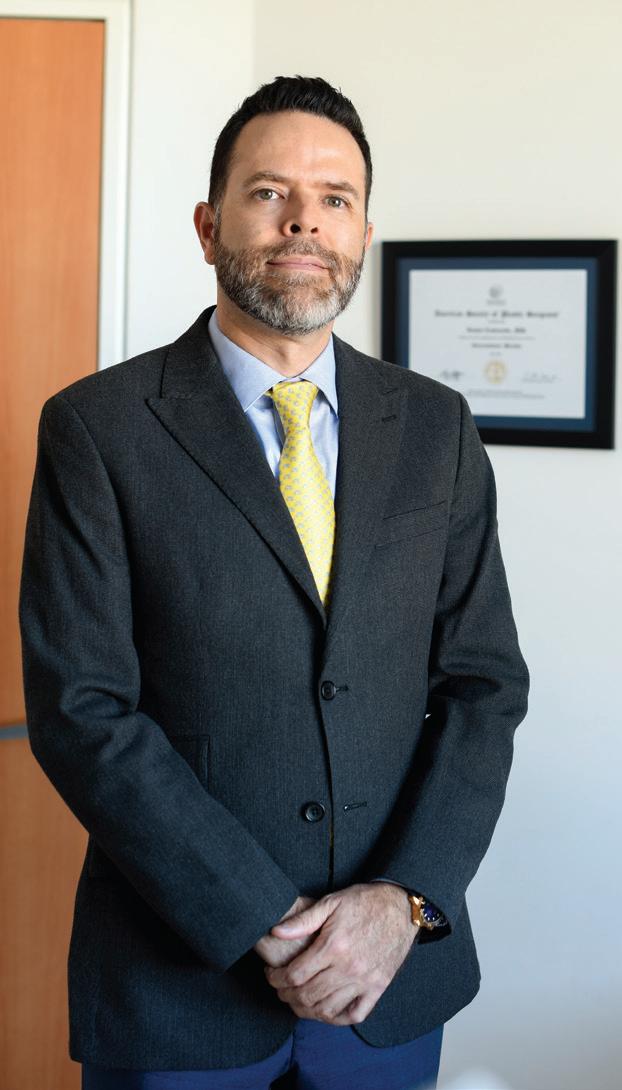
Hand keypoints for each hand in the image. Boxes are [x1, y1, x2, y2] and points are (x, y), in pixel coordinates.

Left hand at [264, 882, 417, 1024]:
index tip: (271, 975)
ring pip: (327, 1010)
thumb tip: (276, 932)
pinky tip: (325, 1010)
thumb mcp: (332, 902)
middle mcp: (349, 968)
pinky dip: (336, 1018)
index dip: (276, 979)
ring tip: (297, 1000)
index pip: (295, 975)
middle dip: (286, 995)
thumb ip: (303, 920)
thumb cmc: (364, 902)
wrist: (401, 908)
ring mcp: (365, 981)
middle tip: (280, 989)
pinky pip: (354, 1015)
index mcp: (334, 945)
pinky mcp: (378, 988)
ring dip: (306, 1010)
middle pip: (307, 996)